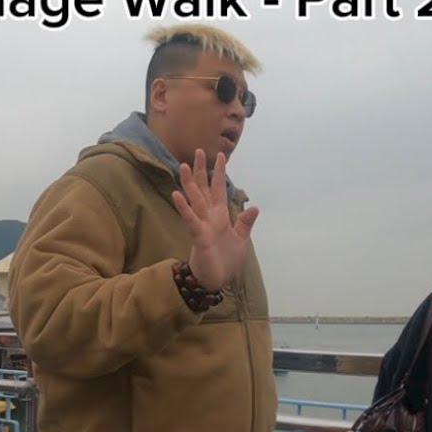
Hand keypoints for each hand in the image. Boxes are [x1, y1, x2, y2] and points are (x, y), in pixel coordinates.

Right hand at [171, 150, 259, 292]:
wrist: (215, 280)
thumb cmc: (225, 260)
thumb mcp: (241, 240)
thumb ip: (245, 224)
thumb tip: (255, 207)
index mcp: (220, 216)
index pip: (219, 190)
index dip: (220, 173)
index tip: (220, 156)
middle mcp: (209, 217)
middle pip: (204, 189)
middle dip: (201, 171)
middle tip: (198, 151)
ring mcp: (202, 224)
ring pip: (194, 200)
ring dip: (188, 183)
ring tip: (182, 166)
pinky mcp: (198, 235)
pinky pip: (190, 219)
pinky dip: (184, 207)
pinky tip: (176, 194)